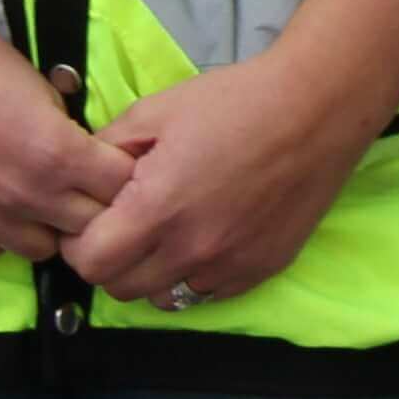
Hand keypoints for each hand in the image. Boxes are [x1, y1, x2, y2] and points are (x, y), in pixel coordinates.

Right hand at [0, 0, 132, 260]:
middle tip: (85, 188)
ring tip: (41, 199)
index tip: (116, 166)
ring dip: (50, 227)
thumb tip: (85, 154)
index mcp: (57, 153)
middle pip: (90, 228)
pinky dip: (4, 233)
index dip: (123, 176)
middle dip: (96, 208)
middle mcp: (23, 196)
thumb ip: (66, 131)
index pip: (121, 189)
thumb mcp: (40, 86)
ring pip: (42, 249)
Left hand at [67, 46, 379, 307]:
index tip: (93, 219)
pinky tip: (208, 235)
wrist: (317, 107)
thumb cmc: (236, 101)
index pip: (89, 262)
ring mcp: (229, 265)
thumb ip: (107, 148)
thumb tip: (82, 177)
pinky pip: (208, 292)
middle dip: (112, 259)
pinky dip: (196, 273)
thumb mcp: (157, 111)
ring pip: (164, 297)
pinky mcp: (260, 269)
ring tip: (168, 233)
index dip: (80, 242)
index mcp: (157, 209)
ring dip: (153, 273)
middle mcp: (191, 250)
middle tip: (127, 224)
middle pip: (120, 288)